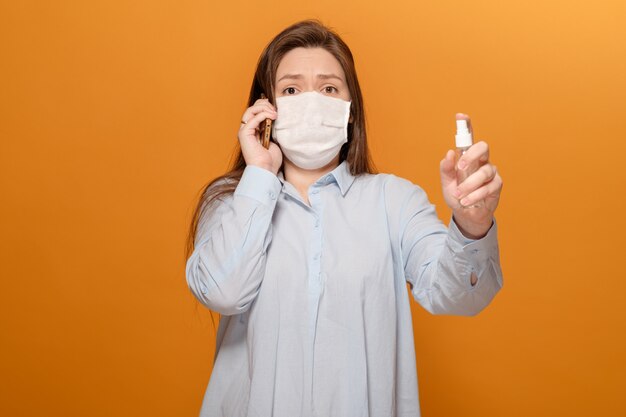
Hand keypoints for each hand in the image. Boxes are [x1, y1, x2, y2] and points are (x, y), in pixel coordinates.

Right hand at [238, 98, 282, 174]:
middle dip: (264, 105)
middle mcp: (246, 129)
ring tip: (274, 113)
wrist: (266, 170)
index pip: (255, 111)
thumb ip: (271, 129)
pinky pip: (252, 119)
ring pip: (250, 110)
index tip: (276, 111)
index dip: (265, 106)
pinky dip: (263, 115)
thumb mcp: (273, 140)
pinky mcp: (244, 134)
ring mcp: (244, 131)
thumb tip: (275, 117)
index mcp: (252, 130)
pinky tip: (272, 117)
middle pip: (252, 108)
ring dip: (264, 108)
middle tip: (275, 110)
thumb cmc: (270, 159)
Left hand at [440, 113, 502, 238]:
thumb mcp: (446, 183)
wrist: (466, 214)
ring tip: (459, 195)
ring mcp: (491, 172)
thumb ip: (446, 169)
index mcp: (468, 158)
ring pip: (485, 172)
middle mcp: (482, 161)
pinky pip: (488, 187)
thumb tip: (449, 153)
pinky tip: (466, 201)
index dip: (466, 125)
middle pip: (484, 147)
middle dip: (472, 155)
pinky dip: (475, 195)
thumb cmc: (457, 195)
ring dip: (469, 185)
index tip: (460, 116)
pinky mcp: (497, 185)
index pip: (469, 138)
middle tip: (461, 167)